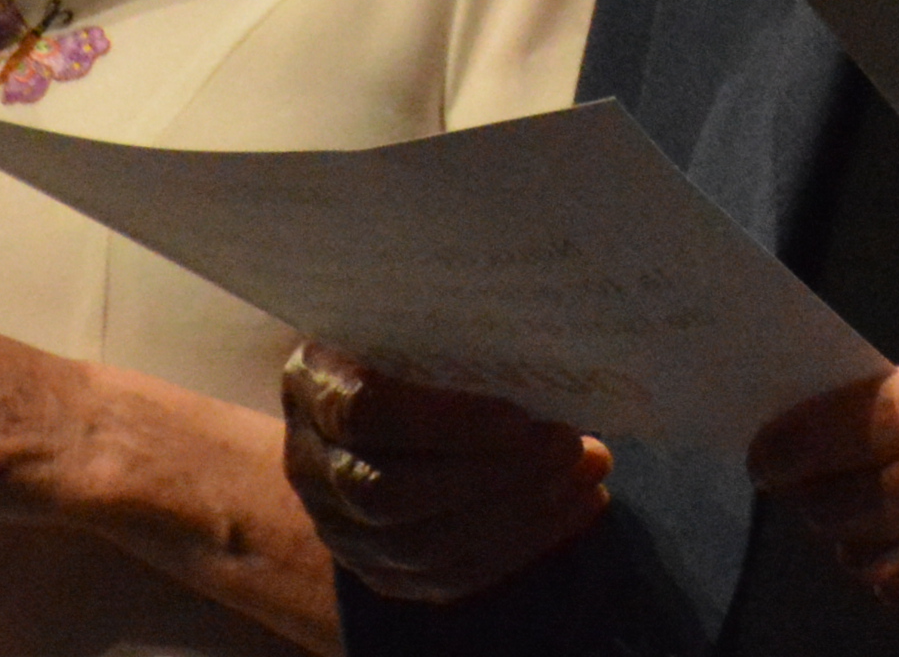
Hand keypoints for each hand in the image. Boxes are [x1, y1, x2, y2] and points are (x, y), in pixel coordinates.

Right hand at [279, 346, 612, 603]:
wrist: (341, 419)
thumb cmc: (392, 345)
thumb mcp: (402, 320)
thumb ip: (447, 329)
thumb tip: (542, 332)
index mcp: (313, 388)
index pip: (367, 413)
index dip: (445, 423)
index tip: (520, 418)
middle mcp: (314, 468)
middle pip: (396, 494)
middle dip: (495, 474)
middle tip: (569, 445)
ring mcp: (342, 531)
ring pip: (427, 545)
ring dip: (521, 514)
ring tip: (586, 475)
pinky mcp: (381, 572)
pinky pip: (450, 577)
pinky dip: (522, 546)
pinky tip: (575, 508)